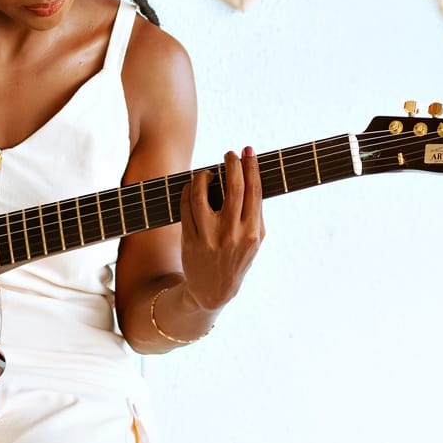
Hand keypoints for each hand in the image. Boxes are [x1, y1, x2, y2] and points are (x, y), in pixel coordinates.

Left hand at [179, 148, 265, 310]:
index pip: (253, 191)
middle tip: (229, 154)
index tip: (248, 151)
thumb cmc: (237, 258)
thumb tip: (251, 178)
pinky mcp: (189, 239)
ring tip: (207, 172)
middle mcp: (231, 234)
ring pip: (202, 194)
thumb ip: (256, 214)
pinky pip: (186, 206)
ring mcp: (208, 237)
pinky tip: (193, 186)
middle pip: (233, 188)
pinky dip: (189, 190)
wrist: (213, 291)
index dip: (251, 167)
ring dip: (204, 176)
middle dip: (232, 164)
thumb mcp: (255, 241)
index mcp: (251, 233)